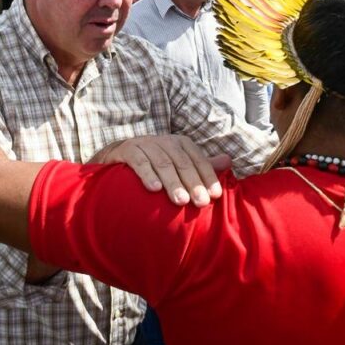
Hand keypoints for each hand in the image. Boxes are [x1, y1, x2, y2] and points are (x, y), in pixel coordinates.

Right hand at [93, 135, 230, 206]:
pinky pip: (138, 161)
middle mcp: (163, 141)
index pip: (198, 159)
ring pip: (162, 162)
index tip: (215, 196)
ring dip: (172, 182)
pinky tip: (154, 188)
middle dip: (193, 183)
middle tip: (201, 203)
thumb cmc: (153, 164)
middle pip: (182, 162)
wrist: (115, 159)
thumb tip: (229, 160)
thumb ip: (200, 165)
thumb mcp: (178, 163)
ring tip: (180, 201)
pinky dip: (147, 174)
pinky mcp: (126, 150)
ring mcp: (144, 144)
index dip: (207, 176)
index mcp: (179, 143)